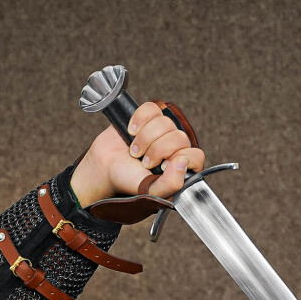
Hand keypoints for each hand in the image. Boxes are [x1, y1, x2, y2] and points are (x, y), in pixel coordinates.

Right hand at [70, 101, 205, 206]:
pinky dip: (139, 119)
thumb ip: (171, 184)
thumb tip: (183, 161)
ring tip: (135, 151)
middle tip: (144, 162)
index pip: (196, 156)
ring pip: (166, 122)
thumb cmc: (127, 181)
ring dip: (145, 138)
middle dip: (158, 150)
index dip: (179, 158)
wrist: (104, 167)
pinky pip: (152, 108)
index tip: (162, 167)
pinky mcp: (147, 117)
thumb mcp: (151, 191)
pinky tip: (131, 131)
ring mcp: (162, 132)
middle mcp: (174, 149)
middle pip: (180, 137)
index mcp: (180, 168)